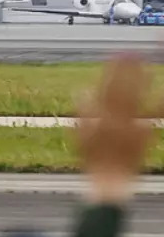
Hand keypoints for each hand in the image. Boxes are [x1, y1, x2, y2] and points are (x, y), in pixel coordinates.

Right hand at [76, 52, 161, 203]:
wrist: (110, 182)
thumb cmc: (94, 162)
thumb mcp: (81, 138)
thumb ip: (83, 115)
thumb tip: (82, 91)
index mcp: (100, 120)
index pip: (107, 89)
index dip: (113, 71)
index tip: (117, 55)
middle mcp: (116, 121)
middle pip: (122, 91)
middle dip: (127, 72)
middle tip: (133, 54)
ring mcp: (131, 128)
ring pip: (136, 101)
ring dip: (141, 84)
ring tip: (148, 69)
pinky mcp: (143, 136)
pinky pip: (151, 118)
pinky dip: (157, 106)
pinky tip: (161, 96)